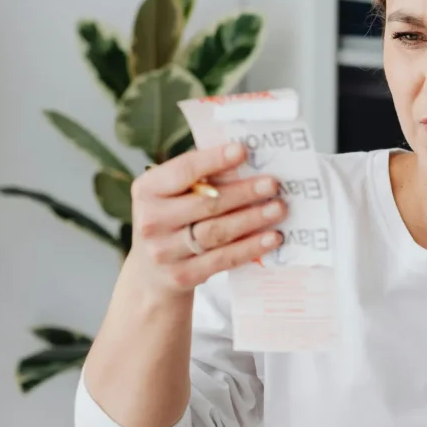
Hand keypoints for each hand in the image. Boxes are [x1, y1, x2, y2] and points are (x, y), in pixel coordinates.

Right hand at [126, 142, 285, 298]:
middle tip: (273, 184)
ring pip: (217, 232)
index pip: (183, 171)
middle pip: (206, 204)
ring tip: (279, 208)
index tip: (242, 151)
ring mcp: (164, 252)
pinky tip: (272, 237)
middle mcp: (150, 221)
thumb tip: (246, 159)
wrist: (152, 274)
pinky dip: (251, 247)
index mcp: (147, 190)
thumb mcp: (175, 194)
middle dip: (243, 192)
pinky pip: (223, 259)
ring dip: (252, 219)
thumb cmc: (173, 219)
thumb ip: (203, 177)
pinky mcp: (182, 275)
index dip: (214, 160)